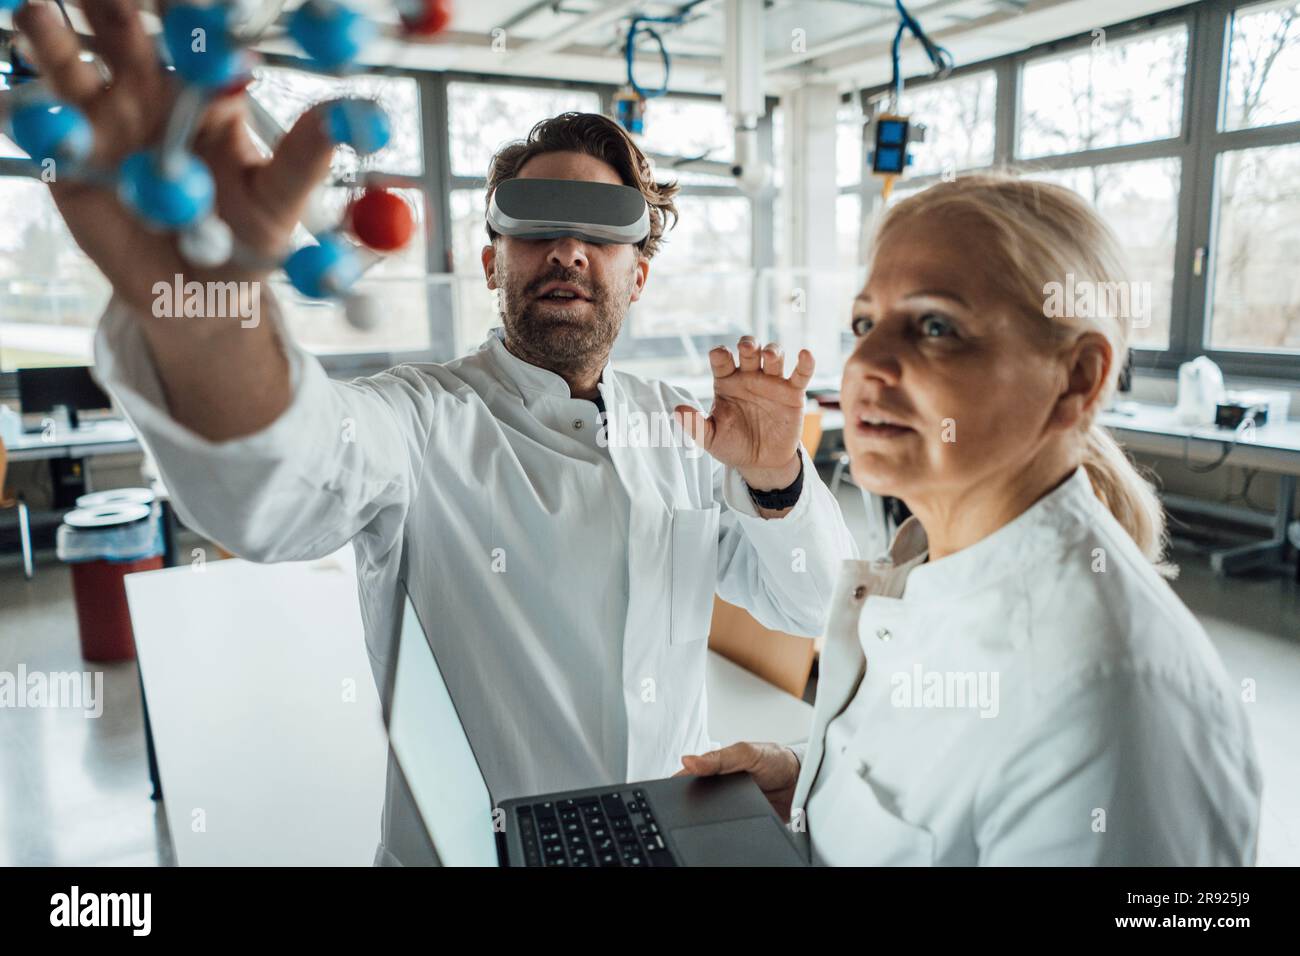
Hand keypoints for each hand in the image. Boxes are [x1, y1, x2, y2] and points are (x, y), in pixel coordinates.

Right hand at [14, 0, 336, 315]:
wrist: (200, 299)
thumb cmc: (248, 242)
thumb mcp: (281, 203)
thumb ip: (306, 158)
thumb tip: (351, 116)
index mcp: (207, 89)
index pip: (193, 28)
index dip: (185, 4)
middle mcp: (148, 90)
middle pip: (123, 28)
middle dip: (111, 0)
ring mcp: (102, 119)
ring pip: (70, 64)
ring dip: (52, 37)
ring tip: (37, 13)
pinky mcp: (67, 158)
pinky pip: (41, 126)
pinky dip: (32, 111)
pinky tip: (28, 101)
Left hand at [674, 337, 813, 491]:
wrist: (761, 464)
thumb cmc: (733, 446)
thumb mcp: (711, 439)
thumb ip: (695, 425)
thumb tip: (677, 411)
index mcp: (726, 382)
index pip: (721, 359)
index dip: (720, 355)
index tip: (720, 357)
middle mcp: (749, 377)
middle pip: (749, 350)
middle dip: (748, 344)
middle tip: (746, 346)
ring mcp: (772, 383)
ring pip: (774, 356)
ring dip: (773, 350)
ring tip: (769, 355)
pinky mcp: (793, 393)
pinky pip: (801, 374)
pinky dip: (805, 363)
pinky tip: (805, 354)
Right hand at [676, 741, 799, 821]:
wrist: (801, 783)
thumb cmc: (776, 760)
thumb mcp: (746, 752)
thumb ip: (719, 757)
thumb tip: (689, 760)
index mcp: (720, 765)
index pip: (692, 774)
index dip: (680, 779)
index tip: (672, 785)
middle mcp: (723, 784)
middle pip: (699, 795)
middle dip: (695, 798)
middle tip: (695, 799)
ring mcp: (731, 802)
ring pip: (711, 811)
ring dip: (710, 812)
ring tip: (717, 808)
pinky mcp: (742, 818)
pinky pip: (727, 824)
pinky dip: (726, 823)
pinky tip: (729, 819)